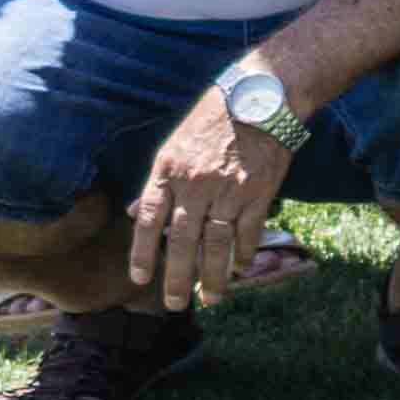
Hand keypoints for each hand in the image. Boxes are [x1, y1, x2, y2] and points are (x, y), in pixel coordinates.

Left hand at [122, 81, 292, 313]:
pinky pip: (248, 231)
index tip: (140, 279)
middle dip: (178, 278)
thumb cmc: (215, 116)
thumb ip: (158, 182)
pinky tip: (239, 268)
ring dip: (213, 276)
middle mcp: (196, 184)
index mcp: (169, 170)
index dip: (143, 253)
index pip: (150, 220)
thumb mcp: (176, 144)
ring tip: (210, 299)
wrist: (264, 95)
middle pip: (183, 241)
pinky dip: (243, 253)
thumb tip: (136, 213)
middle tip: (175, 304)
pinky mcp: (259, 191)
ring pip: (216, 244)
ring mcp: (229, 190)